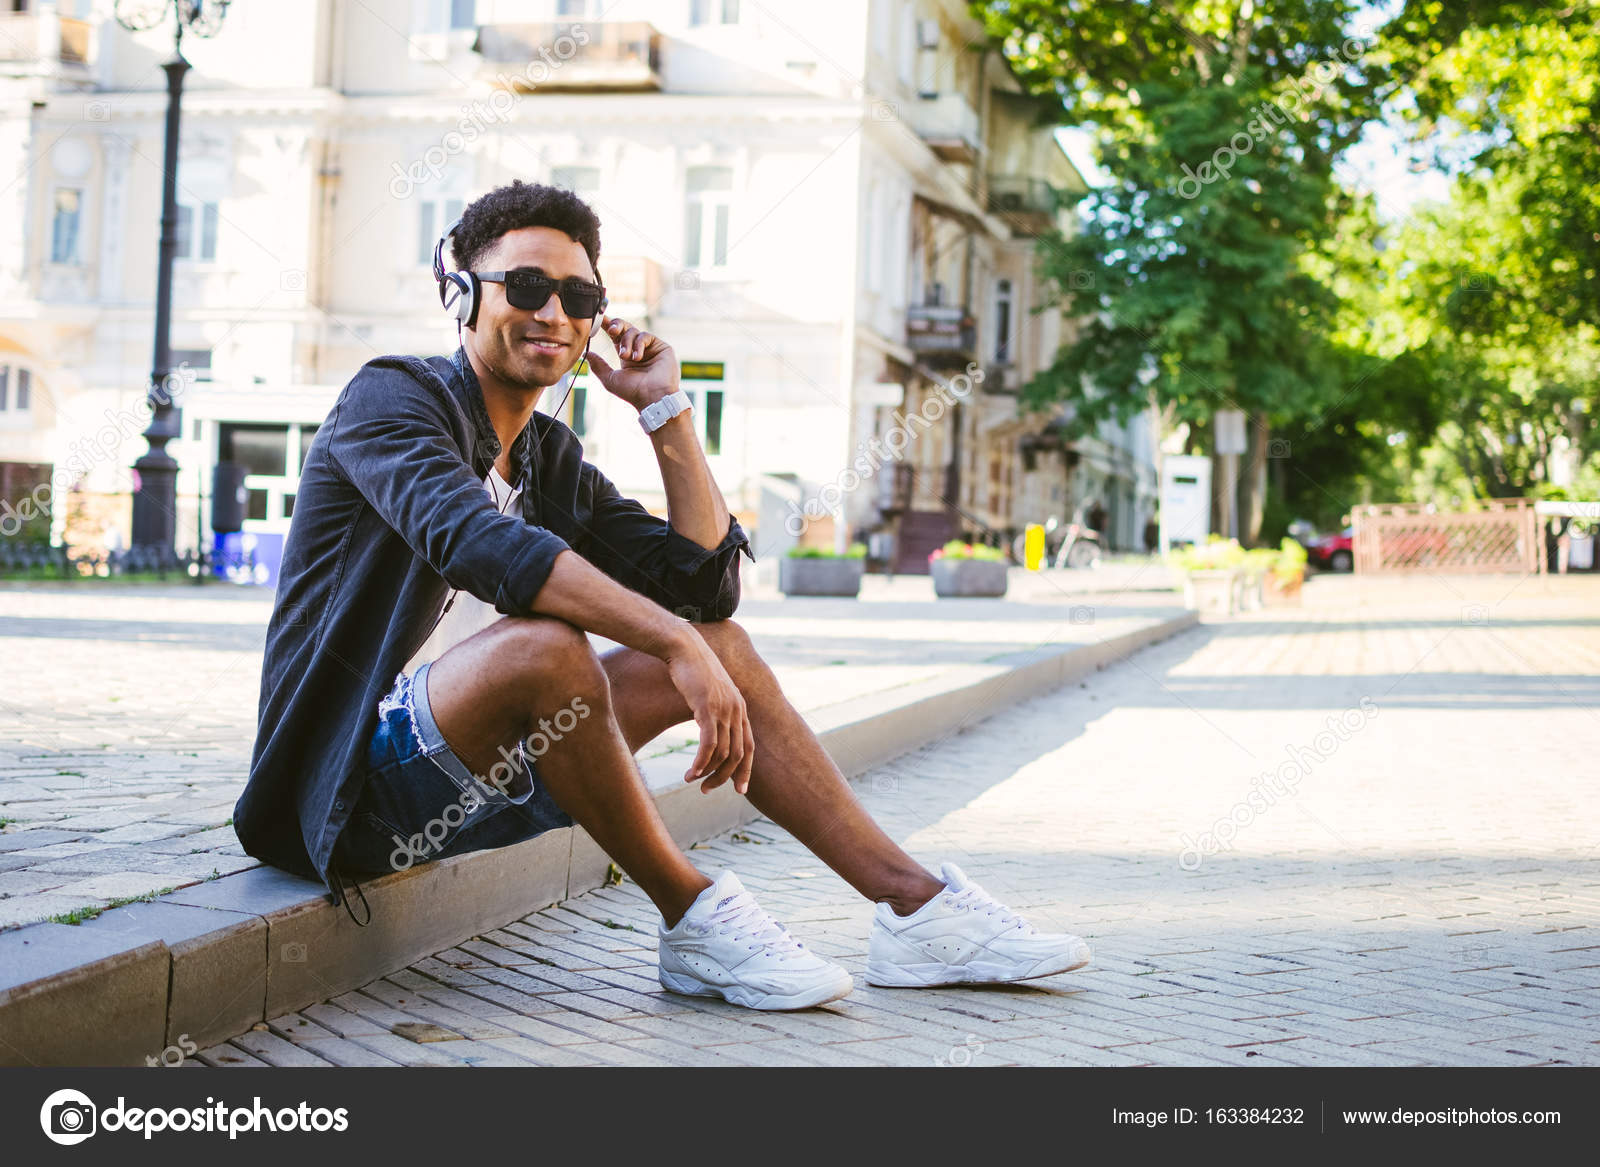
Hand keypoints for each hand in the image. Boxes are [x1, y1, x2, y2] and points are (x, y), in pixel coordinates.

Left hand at [585, 316, 678, 411]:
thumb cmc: (633, 392)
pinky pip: (646, 336)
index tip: (599, 319)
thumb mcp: (610, 379)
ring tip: (626, 356)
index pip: (616, 337)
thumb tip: (586, 354)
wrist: (652, 397)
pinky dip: (639, 344)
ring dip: (627, 342)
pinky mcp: (661, 347)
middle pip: (625, 328)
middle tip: (612, 330)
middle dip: (616, 326)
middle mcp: (638, 350)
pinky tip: (637, 357)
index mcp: (627, 356)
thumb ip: (598, 366)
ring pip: (634, 332)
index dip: (608, 327)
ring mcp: (650, 348)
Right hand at [664, 637, 753, 795]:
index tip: (739, 790)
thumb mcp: (709, 692)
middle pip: (738, 755)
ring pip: (723, 753)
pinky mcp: (708, 708)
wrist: (684, 647)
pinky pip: (708, 744)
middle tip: (707, 790)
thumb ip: (714, 710)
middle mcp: (737, 710)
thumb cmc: (692, 670)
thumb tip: (709, 730)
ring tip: (691, 780)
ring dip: (706, 772)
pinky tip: (691, 772)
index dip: (745, 771)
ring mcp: (724, 709)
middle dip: (724, 777)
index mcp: (740, 708)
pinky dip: (701, 762)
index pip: (749, 747)